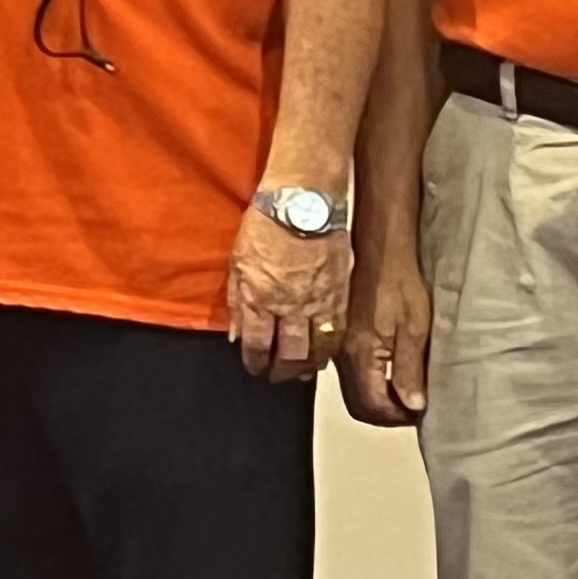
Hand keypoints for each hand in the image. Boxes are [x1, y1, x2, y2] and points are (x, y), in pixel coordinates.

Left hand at [229, 206, 348, 381]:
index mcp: (260, 298)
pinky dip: (330, 346)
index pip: (257, 344)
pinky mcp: (340, 294)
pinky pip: (336, 331)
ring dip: (308, 365)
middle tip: (277, 376)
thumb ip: (237, 301)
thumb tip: (237, 333)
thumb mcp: (237, 261)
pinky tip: (325, 352)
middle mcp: (290, 306)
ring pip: (316, 348)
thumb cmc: (267, 224)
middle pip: (289, 354)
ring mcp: (318, 302)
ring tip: (302, 371)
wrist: (304, 202)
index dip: (255, 362)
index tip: (254, 367)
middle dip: (282, 372)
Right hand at [339, 239, 432, 426]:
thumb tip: (412, 404)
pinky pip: (349, 372)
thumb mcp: (415, 328)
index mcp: (360, 356)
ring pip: (353, 390)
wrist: (378, 248)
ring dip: (378, 398)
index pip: (373, 406)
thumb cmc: (397, 278)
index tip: (419, 412)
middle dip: (386, 413)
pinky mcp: (340, 336)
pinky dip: (370, 381)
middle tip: (412, 407)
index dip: (399, 416)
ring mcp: (338, 346)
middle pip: (358, 405)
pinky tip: (388, 370)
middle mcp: (342, 355)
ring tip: (404, 389)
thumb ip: (410, 371)